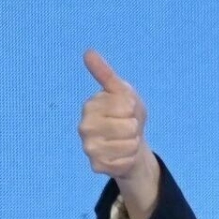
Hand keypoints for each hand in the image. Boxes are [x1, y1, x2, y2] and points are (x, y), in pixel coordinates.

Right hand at [78, 49, 152, 180]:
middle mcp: (84, 126)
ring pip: (128, 145)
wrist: (131, 144)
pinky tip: (122, 155)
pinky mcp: (96, 165)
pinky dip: (129, 158)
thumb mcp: (123, 92)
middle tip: (126, 128)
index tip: (126, 111)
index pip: (125, 106)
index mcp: (90, 105)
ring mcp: (88, 147)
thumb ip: (106, 74)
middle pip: (128, 127)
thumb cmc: (127, 115)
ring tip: (125, 141)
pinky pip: (125, 162)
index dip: (133, 109)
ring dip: (133, 144)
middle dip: (134, 128)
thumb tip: (88, 52)